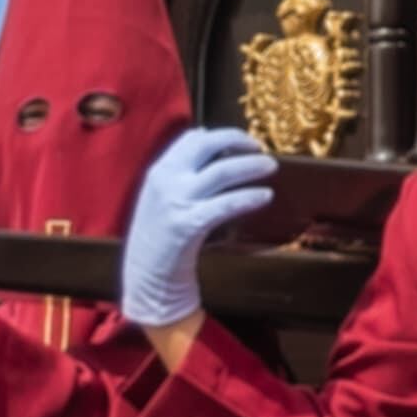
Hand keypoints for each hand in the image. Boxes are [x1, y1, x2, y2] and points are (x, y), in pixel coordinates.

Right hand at [122, 126, 275, 329]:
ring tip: (270, 167)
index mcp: (159, 172)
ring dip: (251, 166)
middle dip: (238, 141)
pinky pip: (224, 204)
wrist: (146, 280)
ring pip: (221, 172)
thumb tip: (205, 135)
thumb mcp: (162, 197)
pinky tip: (264, 197)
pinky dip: (248, 197)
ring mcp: (174, 203)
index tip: (243, 141)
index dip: (221, 136)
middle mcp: (165, 181)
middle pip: (207, 146)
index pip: (192, 139)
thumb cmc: (160, 238)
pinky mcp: (186, 226)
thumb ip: (181, 170)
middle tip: (260, 149)